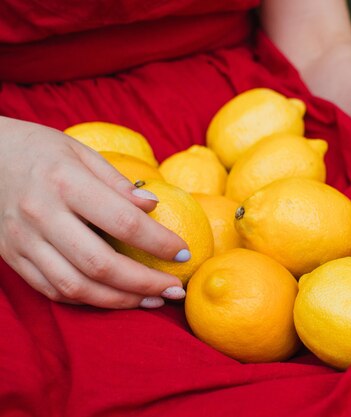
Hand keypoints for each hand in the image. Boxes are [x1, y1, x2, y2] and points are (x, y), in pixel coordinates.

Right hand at [0, 117, 188, 307]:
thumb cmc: (38, 149)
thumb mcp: (80, 151)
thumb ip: (117, 182)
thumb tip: (154, 207)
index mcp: (65, 182)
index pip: (122, 222)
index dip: (158, 242)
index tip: (184, 252)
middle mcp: (42, 215)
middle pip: (101, 264)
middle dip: (145, 283)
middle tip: (176, 289)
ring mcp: (23, 241)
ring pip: (76, 287)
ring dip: (121, 300)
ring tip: (154, 300)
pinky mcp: (13, 257)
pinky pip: (53, 290)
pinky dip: (89, 300)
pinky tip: (116, 297)